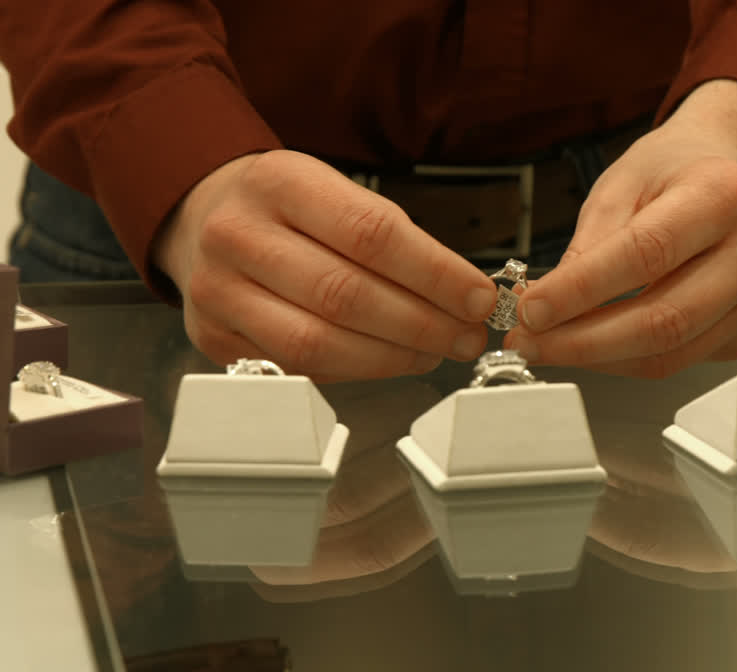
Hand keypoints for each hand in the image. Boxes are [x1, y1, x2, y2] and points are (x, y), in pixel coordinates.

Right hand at [153, 150, 496, 380]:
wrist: (202, 215)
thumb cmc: (288, 209)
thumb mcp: (334, 191)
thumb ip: (394, 238)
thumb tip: (465, 295)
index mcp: (279, 182)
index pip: (372, 234)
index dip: (435, 273)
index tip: (479, 298)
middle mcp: (237, 234)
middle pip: (346, 295)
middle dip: (423, 324)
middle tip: (467, 336)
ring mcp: (217, 290)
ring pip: (319, 341)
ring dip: (394, 356)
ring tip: (436, 351)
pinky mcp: (212, 337)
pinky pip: (297, 368)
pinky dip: (356, 370)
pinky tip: (390, 360)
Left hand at [503, 80, 736, 377]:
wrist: (730, 175)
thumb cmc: (675, 172)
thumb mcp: (622, 183)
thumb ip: (588, 244)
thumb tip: (546, 309)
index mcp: (727, 195)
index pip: (646, 255)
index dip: (582, 290)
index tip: (531, 309)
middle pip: (664, 318)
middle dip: (583, 340)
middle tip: (529, 341)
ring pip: (670, 352)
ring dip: (598, 358)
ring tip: (548, 346)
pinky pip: (679, 361)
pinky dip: (625, 360)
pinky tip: (592, 344)